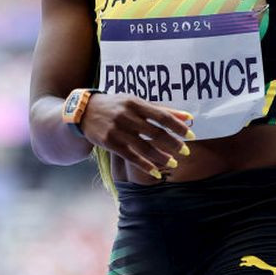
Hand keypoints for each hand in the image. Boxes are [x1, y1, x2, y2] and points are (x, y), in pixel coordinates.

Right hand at [79, 94, 193, 177]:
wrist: (84, 111)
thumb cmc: (116, 105)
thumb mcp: (136, 102)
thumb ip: (161, 110)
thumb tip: (188, 117)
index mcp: (136, 103)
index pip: (162, 116)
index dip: (178, 126)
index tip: (191, 135)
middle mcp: (126, 116)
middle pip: (155, 133)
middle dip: (172, 143)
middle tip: (186, 151)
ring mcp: (117, 130)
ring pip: (144, 147)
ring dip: (160, 157)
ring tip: (173, 163)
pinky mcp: (109, 143)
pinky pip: (130, 157)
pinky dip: (144, 165)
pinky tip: (155, 172)